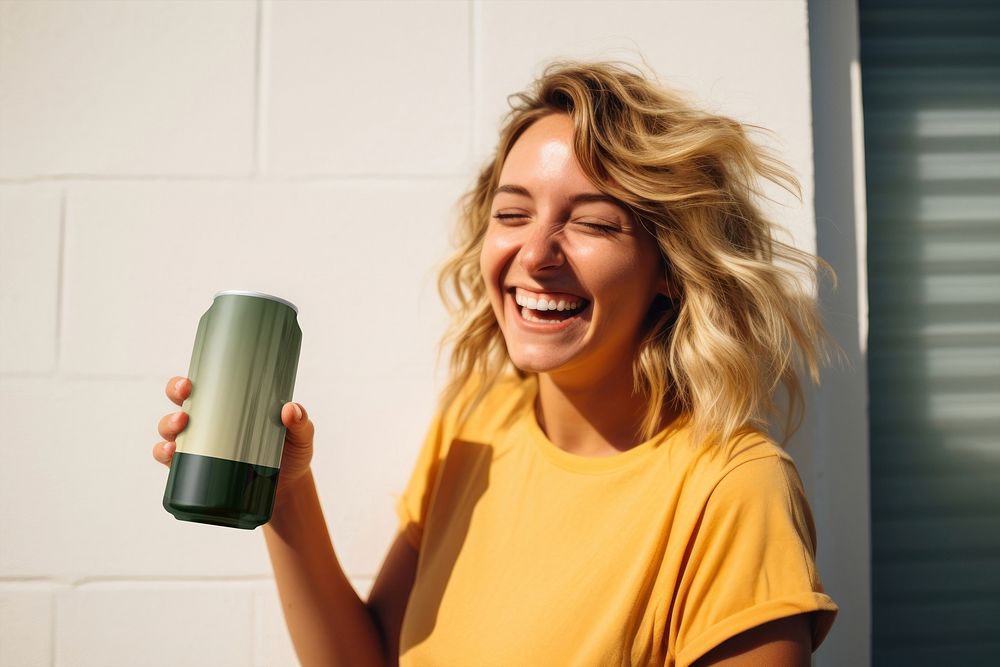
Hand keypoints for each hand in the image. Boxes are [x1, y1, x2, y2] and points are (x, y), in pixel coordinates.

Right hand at [152, 376, 314, 498]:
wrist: (289, 488)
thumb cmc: (292, 452)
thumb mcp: (300, 435)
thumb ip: (300, 422)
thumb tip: (290, 410)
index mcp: (230, 405)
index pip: (202, 386)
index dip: (185, 383)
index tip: (187, 384)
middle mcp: (210, 422)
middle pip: (180, 404)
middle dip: (174, 400)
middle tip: (185, 410)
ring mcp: (202, 447)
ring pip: (171, 432)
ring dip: (167, 429)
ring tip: (179, 433)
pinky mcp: (201, 471)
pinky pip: (174, 463)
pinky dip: (166, 457)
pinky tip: (170, 455)